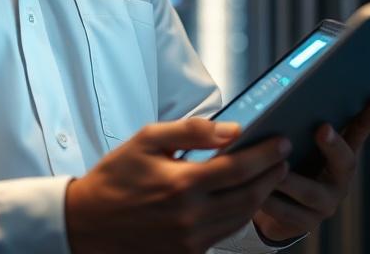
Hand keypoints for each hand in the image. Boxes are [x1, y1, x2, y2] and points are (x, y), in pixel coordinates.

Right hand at [66, 118, 290, 253]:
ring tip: (268, 175)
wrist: (87, 222)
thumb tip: (231, 129)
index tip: (280, 141)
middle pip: (249, 196)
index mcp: (182, 184)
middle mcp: (191, 217)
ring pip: (242, 218)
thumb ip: (191, 131)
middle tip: (282, 157)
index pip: (238, 168)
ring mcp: (191, 240)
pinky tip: (241, 197)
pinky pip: (225, 233)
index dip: (265, 154)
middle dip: (272, 175)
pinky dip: (240, 214)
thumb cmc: (115, 176)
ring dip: (260, 195)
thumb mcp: (146, 140)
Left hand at [252, 92, 369, 242]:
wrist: (274, 210)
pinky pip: (287, 212)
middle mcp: (338, 179)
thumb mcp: (295, 144)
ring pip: (310, 191)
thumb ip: (297, 125)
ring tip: (276, 165)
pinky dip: (271, 200)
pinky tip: (257, 191)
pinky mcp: (305, 223)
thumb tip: (286, 91)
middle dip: (333, 144)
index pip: (359, 131)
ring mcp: (325, 204)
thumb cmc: (285, 165)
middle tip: (322, 128)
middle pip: (344, 162)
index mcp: (338, 156)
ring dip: (291, 178)